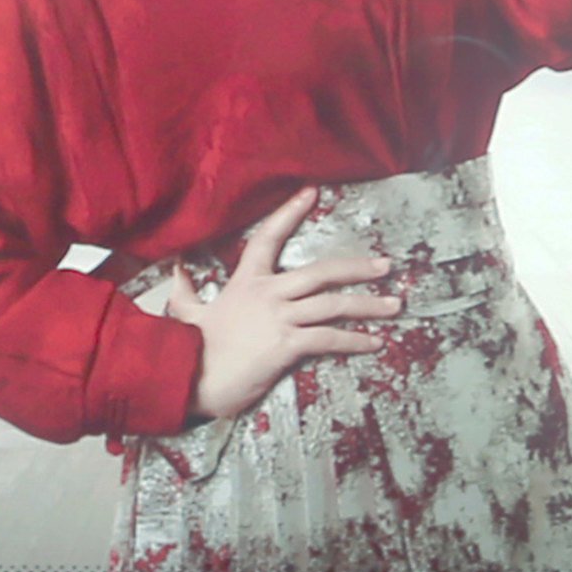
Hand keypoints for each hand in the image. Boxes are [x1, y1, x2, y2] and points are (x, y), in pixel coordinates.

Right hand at [174, 189, 398, 422]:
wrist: (188, 378)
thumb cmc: (189, 347)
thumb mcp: (186, 311)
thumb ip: (185, 289)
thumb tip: (176, 268)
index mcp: (246, 281)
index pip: (268, 237)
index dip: (289, 213)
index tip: (312, 193)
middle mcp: (267, 294)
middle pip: (321, 272)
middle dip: (358, 268)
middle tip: (386, 265)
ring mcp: (279, 318)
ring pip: (333, 304)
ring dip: (368, 305)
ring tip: (395, 305)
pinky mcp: (287, 345)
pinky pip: (329, 338)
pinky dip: (355, 340)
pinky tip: (375, 342)